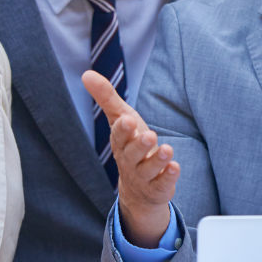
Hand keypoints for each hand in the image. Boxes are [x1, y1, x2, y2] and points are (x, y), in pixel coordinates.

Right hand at [83, 70, 179, 246]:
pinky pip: (162, 184)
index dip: (122, 129)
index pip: (119, 136)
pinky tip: (175, 167)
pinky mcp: (158, 188)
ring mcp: (143, 176)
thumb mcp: (121, 119)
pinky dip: (168, 176)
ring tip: (168, 150)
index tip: (127, 120)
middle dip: (140, 145)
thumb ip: (106, 98)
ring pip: (148, 170)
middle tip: (149, 135)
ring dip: (158, 160)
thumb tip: (86, 73)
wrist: (138, 188)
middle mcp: (130, 160)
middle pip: (132, 154)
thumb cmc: (130, 144)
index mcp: (121, 142)